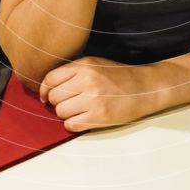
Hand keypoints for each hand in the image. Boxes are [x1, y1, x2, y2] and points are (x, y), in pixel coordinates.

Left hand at [39, 56, 162, 131]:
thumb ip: (74, 72)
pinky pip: (71, 125)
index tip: (46, 96)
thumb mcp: (96, 64)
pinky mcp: (99, 116)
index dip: (44, 90)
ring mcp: (93, 99)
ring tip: (79, 110)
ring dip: (66, 114)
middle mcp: (87, 80)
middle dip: (57, 103)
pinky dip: (73, 124)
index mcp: (84, 65)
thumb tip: (49, 87)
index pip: (50, 79)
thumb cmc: (120, 76)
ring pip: (60, 112)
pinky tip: (83, 118)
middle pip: (53, 97)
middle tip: (68, 103)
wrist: (145, 87)